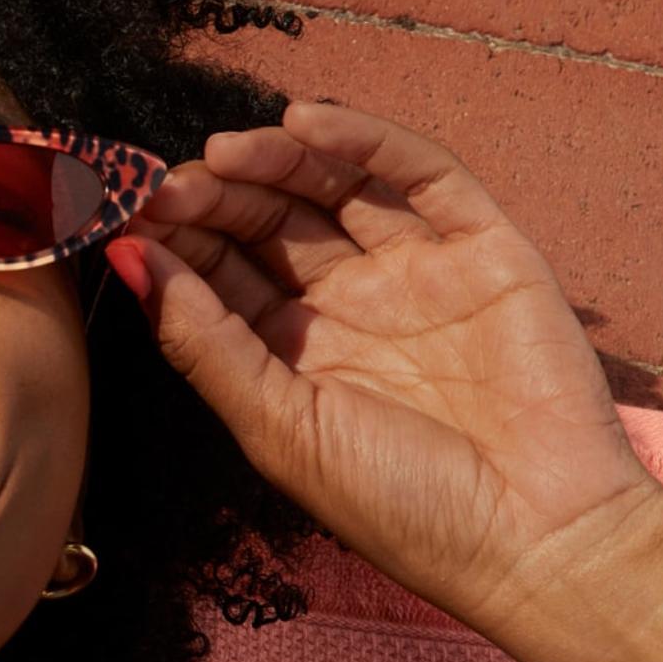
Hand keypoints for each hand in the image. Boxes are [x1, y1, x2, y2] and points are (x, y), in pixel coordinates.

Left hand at [108, 100, 662, 635]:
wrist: (536, 540)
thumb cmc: (399, 505)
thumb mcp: (279, 425)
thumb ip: (203, 340)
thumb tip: (126, 255)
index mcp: (293, 351)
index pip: (221, 270)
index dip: (177, 236)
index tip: (127, 212)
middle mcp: (351, 304)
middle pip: (270, 222)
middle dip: (218, 196)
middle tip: (172, 184)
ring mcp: (418, 273)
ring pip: (335, 189)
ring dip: (277, 160)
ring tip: (226, 151)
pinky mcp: (486, 251)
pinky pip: (423, 177)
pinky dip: (366, 141)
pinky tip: (307, 122)